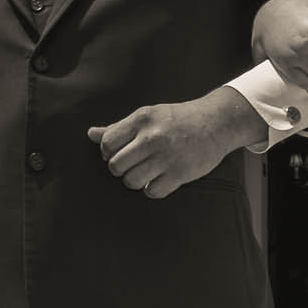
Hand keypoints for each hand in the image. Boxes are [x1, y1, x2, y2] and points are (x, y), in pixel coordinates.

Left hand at [89, 89, 262, 198]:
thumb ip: (119, 128)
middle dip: (121, 169)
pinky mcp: (180, 173)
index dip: (109, 153)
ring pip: (131, 181)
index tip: (121, 153)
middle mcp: (152, 137)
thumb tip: (91, 134)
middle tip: (134, 165)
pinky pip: (152, 192)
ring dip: (136, 181)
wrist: (217, 122)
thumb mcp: (148, 115)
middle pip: (115, 166)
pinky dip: (153, 190)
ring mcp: (166, 156)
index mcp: (141, 120)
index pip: (107, 143)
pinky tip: (160, 180)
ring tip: (146, 173)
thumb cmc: (177, 119)